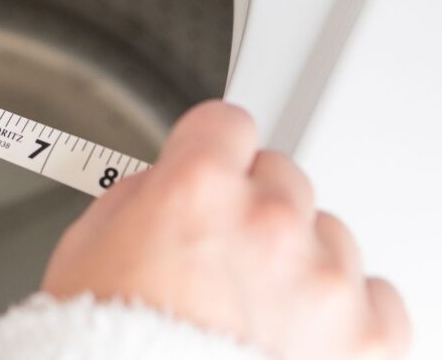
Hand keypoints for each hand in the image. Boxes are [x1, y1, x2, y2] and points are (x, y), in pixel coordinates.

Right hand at [42, 100, 409, 359]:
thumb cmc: (107, 349)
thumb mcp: (87, 247)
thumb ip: (137, 196)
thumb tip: (167, 184)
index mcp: (196, 189)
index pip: (227, 124)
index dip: (210, 150)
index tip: (212, 169)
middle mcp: (266, 221)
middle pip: (281, 175)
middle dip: (251, 206)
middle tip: (222, 258)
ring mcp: (323, 279)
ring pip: (327, 233)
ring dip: (297, 258)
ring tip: (253, 311)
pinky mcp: (366, 337)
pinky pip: (374, 295)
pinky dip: (342, 311)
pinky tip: (294, 333)